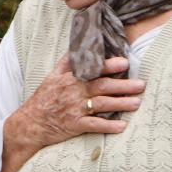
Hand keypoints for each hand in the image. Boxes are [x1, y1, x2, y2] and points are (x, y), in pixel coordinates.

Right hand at [0, 54, 143, 171]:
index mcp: (69, 78)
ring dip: (121, 104)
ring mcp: (74, 109)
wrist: (30, 123)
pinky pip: (94, 126)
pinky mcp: (74, 125)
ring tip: (137, 103)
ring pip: (101, 105)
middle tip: (141, 85)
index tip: (125, 62)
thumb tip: (80, 45)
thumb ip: (68, 62)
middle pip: (102, 86)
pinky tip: (122, 126)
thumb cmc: (44, 98)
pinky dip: (108, 126)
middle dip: (123, 85)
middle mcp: (73, 92)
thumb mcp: (52, 76)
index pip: (92, 69)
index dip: (108, 65)